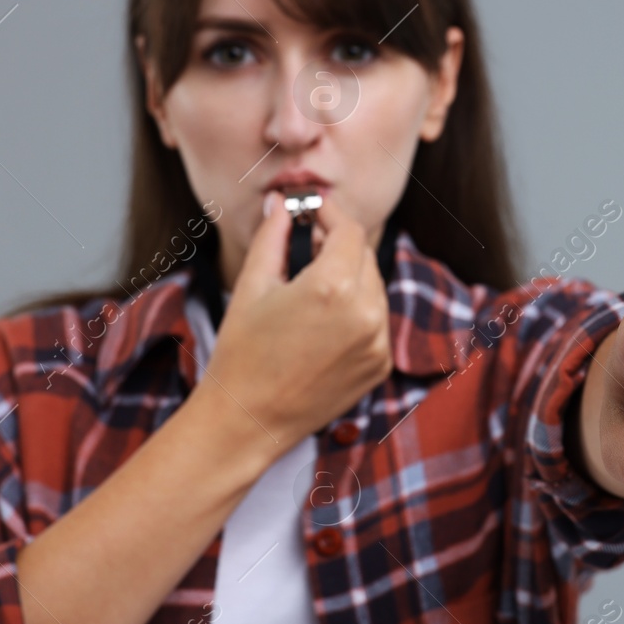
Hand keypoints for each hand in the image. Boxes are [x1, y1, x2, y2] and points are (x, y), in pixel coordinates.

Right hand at [197, 191, 392, 452]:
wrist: (249, 419)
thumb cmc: (242, 352)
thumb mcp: (253, 285)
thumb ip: (274, 236)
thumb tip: (281, 203)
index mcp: (333, 287)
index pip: (348, 230)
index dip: (329, 214)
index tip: (312, 212)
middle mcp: (366, 313)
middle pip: (364, 256)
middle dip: (338, 246)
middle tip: (307, 247)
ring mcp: (378, 343)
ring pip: (374, 288)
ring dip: (350, 278)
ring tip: (312, 290)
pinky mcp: (381, 365)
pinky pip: (377, 321)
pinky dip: (358, 312)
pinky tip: (324, 324)